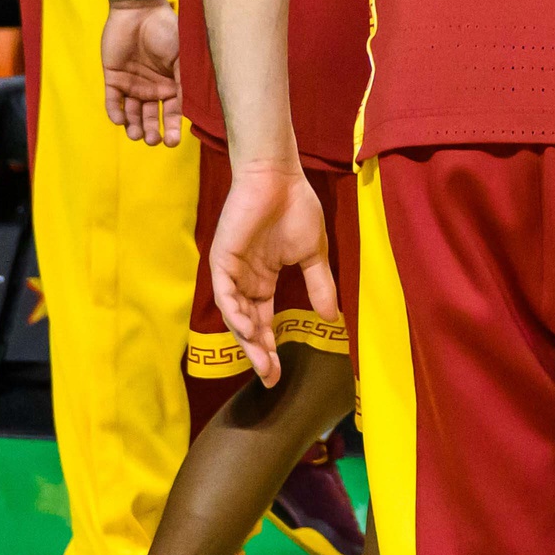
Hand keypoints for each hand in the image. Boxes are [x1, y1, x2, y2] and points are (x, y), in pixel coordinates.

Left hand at [100, 0, 183, 143]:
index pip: (174, 113)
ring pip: (132, 113)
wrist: (139, 11)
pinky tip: (120, 120)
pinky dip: (116, 112)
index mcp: (172, 85)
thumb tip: (196, 108)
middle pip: (152, 117)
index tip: (173, 143)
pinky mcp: (114, 78)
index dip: (173, 128)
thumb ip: (185, 82)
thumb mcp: (182, 57)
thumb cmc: (167, 32)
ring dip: (134, 126)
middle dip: (152, 131)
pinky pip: (113, 101)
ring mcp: (133, 84)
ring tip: (136, 134)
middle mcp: (153, 88)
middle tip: (153, 140)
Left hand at [210, 164, 334, 386]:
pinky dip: (237, 313)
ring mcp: (232, 272)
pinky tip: (251, 329)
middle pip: (248, 326)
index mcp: (264, 281)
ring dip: (249, 339)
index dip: (270, 348)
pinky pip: (226, 294)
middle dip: (259, 353)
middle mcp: (245, 281)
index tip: (280, 374)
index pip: (264, 323)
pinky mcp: (222, 259)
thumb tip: (332, 318)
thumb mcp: (313, 254)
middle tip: (271, 377)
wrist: (279, 178)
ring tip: (265, 360)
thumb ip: (319, 285)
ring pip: (236, 315)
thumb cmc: (295, 209)